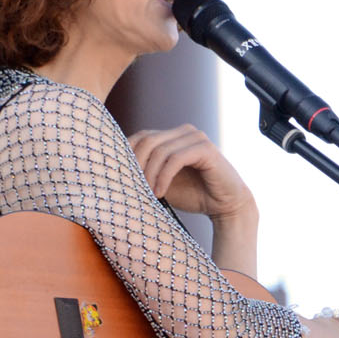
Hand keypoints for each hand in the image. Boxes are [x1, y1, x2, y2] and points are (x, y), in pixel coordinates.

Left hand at [129, 124, 256, 221]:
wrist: (226, 206)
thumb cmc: (193, 195)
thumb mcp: (161, 182)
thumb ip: (144, 172)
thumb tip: (112, 172)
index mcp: (171, 136)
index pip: (139, 137)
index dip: (126, 156)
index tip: (121, 180)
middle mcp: (183, 131)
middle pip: (147, 140)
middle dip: (136, 165)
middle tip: (132, 188)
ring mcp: (196, 137)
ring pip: (160, 149)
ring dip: (149, 174)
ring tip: (148, 194)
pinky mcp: (206, 148)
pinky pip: (176, 158)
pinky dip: (163, 177)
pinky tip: (160, 192)